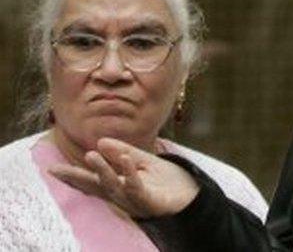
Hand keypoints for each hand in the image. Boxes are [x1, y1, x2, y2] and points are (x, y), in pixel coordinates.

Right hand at [49, 137, 199, 218]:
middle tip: (66, 163)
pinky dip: (130, 172)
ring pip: (114, 187)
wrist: (191, 191)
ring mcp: (134, 200)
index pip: (91, 180)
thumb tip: (99, 142)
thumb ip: (122, 152)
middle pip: (97, 186)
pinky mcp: (150, 202)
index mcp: (117, 185)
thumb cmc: (164, 178)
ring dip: (103, 171)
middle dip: (82, 175)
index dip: (72, 175)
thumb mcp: (142, 160)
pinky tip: (126, 159)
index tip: (50, 169)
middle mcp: (121, 195)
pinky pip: (137, 187)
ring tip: (92, 155)